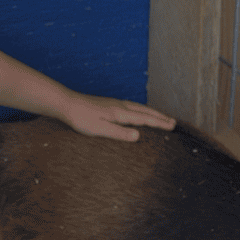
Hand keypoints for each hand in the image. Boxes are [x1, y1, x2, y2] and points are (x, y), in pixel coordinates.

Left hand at [58, 96, 175, 141]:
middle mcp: (120, 106)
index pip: (144, 119)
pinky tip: (138, 112)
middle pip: (145, 111)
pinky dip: (141, 109)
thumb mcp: (100, 129)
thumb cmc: (81, 118)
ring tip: (161, 116)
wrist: (66, 104)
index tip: (172, 126)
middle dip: (160, 117)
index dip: (159, 123)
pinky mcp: (109, 104)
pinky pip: (132, 106)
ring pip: (139, 107)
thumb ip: (119, 133)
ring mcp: (115, 103)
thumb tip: (139, 136)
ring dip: (151, 112)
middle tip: (173, 121)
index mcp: (120, 113)